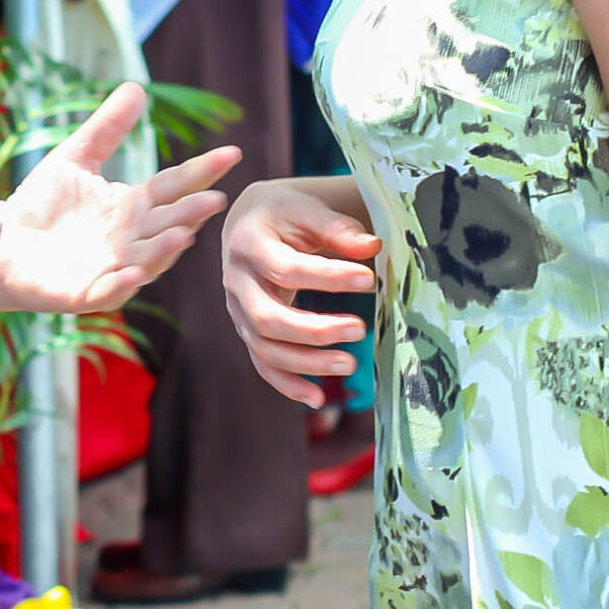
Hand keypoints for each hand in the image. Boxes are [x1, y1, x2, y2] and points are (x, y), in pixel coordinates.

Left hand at [0, 83, 238, 313]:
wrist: (0, 245)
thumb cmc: (42, 205)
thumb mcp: (74, 159)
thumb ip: (106, 129)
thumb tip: (136, 86)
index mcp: (132, 207)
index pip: (173, 186)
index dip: (201, 171)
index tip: (233, 153)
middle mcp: (130, 239)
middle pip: (167, 225)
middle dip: (190, 214)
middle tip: (215, 199)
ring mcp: (111, 268)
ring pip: (147, 260)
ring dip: (165, 250)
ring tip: (184, 235)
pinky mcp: (83, 293)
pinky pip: (108, 291)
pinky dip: (122, 284)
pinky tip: (134, 270)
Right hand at [222, 179, 383, 406]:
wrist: (251, 222)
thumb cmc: (286, 215)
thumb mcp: (308, 209)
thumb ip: (338, 228)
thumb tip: (372, 247)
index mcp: (248, 243)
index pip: (287, 269)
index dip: (328, 278)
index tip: (369, 279)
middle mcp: (236, 281)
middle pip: (267, 317)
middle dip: (314, 330)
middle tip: (360, 329)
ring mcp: (237, 310)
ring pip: (264, 347)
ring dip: (306, 362)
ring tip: (349, 364)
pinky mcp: (247, 330)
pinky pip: (263, 364)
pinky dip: (288, 384)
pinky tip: (318, 398)